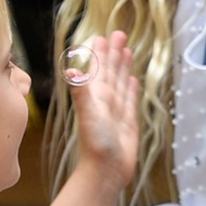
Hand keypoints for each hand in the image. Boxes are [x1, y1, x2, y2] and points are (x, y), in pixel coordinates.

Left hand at [63, 32, 138, 183]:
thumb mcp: (88, 112)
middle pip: (110, 71)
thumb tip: (72, 67)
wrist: (107, 171)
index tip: (102, 36)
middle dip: (113, 53)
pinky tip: (134, 80)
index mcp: (94, 95)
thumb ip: (82, 89)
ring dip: (123, 66)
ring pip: (120, 82)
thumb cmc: (96, 143)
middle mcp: (104, 100)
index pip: (97, 68)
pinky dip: (131, 88)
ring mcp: (116, 110)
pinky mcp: (127, 121)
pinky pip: (130, 99)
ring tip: (128, 50)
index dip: (99, 53)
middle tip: (120, 34)